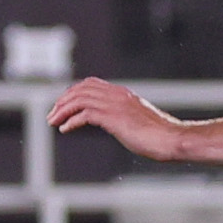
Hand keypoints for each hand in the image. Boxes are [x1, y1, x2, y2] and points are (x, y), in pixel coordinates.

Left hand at [47, 77, 189, 161]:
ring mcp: (114, 105)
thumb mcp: (138, 121)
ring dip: (62, 110)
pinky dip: (71, 121)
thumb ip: (124, 117)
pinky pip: (84, 114)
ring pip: (79, 99)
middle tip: (52, 115)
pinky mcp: (113, 117)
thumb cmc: (159, 135)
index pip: (90, 84)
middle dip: (63, 101)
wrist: (170, 139)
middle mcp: (116, 95)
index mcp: (122, 94)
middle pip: (80, 89)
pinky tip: (65, 129)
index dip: (73, 92)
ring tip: (53, 122)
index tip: (63, 105)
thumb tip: (116, 124)